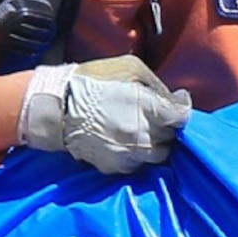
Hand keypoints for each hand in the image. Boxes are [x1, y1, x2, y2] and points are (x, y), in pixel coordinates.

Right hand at [18, 65, 191, 174]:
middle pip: (171, 138)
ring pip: (157, 156)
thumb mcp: (129, 68)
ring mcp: (129, 154)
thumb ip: (158, 85)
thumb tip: (179, 99)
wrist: (56, 107)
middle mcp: (142, 135)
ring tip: (142, 131)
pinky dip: (136, 155)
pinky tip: (125, 141)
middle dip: (166, 127)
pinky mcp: (115, 167)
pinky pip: (137, 165)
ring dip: (155, 144)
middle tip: (155, 117)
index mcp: (148, 107)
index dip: (181, 110)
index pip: (182, 117)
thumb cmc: (93, 81)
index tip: (176, 105)